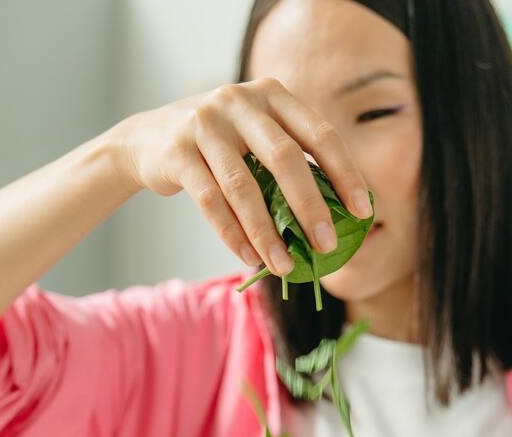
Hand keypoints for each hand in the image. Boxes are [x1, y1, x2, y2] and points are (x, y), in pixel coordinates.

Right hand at [112, 79, 372, 277]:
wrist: (149, 140)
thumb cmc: (221, 148)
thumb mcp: (257, 139)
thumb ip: (292, 162)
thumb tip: (338, 218)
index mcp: (273, 95)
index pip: (319, 134)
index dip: (344, 174)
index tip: (363, 212)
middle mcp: (240, 101)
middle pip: (285, 158)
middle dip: (310, 207)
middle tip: (326, 246)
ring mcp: (205, 123)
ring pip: (244, 186)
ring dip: (267, 233)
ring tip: (285, 266)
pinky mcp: (177, 151)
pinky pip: (210, 201)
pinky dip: (233, 234)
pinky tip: (250, 258)